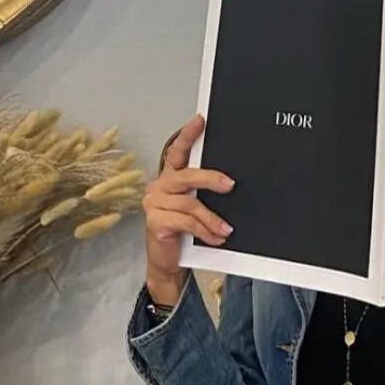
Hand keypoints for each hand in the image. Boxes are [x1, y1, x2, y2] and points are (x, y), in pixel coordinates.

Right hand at [143, 115, 235, 304]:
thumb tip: (228, 183)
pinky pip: (186, 222)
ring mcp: (154, 204)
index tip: (200, 121)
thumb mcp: (194, 209)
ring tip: (226, 229)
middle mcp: (158, 187)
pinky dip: (205, 230)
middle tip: (230, 185)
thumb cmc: (182, 233)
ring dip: (212, 218)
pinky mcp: (155, 222)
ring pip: (190, 203)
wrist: (167, 263)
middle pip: (186, 176)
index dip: (187, 136)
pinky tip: (216, 238)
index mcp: (169, 179)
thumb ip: (202, 193)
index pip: (176, 152)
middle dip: (210, 179)